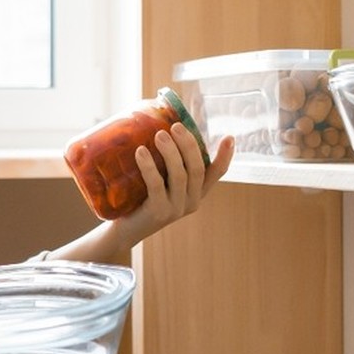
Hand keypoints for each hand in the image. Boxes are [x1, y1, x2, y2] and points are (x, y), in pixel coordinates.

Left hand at [114, 123, 233, 241]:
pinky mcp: (158, 213)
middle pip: (197, 168)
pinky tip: (140, 151)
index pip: (217, 174)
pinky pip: (156, 185)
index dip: (225, 156)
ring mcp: (176, 209)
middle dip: (188, 144)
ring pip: (180, 175)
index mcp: (196, 192)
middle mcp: (191, 201)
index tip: (229, 137)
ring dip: (170, 151)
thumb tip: (158, 123)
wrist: (123, 229)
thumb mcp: (160, 179)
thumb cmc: (141, 198)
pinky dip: (149, 166)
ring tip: (159, 134)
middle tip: (175, 126)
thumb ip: (166, 160)